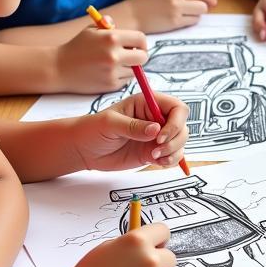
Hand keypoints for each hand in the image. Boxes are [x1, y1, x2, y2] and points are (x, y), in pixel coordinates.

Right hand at [55, 21, 148, 92]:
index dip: (141, 43)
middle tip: (131, 56)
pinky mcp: (110, 85)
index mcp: (112, 38)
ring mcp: (113, 71)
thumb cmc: (77, 47)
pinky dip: (121, 77)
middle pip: (143, 57)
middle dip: (139, 56)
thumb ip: (109, 25)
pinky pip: (126, 81)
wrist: (58, 68)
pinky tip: (108, 72)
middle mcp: (114, 55)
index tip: (137, 46)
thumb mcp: (91, 30)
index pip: (141, 39)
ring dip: (130, 68)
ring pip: (135, 71)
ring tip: (115, 64)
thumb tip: (121, 26)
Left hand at [70, 94, 189, 171]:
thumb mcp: (110, 123)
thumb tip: (156, 130)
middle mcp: (155, 119)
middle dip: (175, 140)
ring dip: (174, 151)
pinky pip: (173, 155)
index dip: (175, 122)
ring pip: (180, 141)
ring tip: (155, 157)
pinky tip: (158, 162)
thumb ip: (133, 126)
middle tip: (156, 150)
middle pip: (182, 126)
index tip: (161, 136)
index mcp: (147, 104)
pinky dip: (171, 160)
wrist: (83, 150)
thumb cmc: (92, 129)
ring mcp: (156, 136)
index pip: (176, 108)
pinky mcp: (153, 151)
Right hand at [128, 0, 217, 32]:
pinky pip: (191, 22)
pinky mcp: (174, 23)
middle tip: (201, 8)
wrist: (132, 15)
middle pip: (204, 3)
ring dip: (197, 14)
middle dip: (205, 6)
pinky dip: (190, 21)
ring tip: (188, 13)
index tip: (212, 1)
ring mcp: (175, 11)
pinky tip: (182, 19)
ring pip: (199, 13)